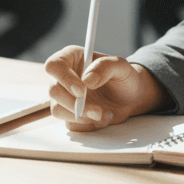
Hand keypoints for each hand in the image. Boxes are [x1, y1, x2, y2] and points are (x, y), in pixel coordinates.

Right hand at [44, 47, 166, 130]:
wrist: (131, 97)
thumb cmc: (123, 76)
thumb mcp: (120, 65)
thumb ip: (105, 67)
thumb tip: (87, 80)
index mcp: (71, 58)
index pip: (54, 65)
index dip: (64, 78)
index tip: (81, 91)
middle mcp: (64, 77)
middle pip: (53, 90)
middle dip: (74, 104)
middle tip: (97, 110)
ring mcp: (65, 97)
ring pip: (58, 110)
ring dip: (81, 116)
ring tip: (103, 114)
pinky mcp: (70, 114)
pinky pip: (71, 124)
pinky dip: (88, 125)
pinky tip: (103, 117)